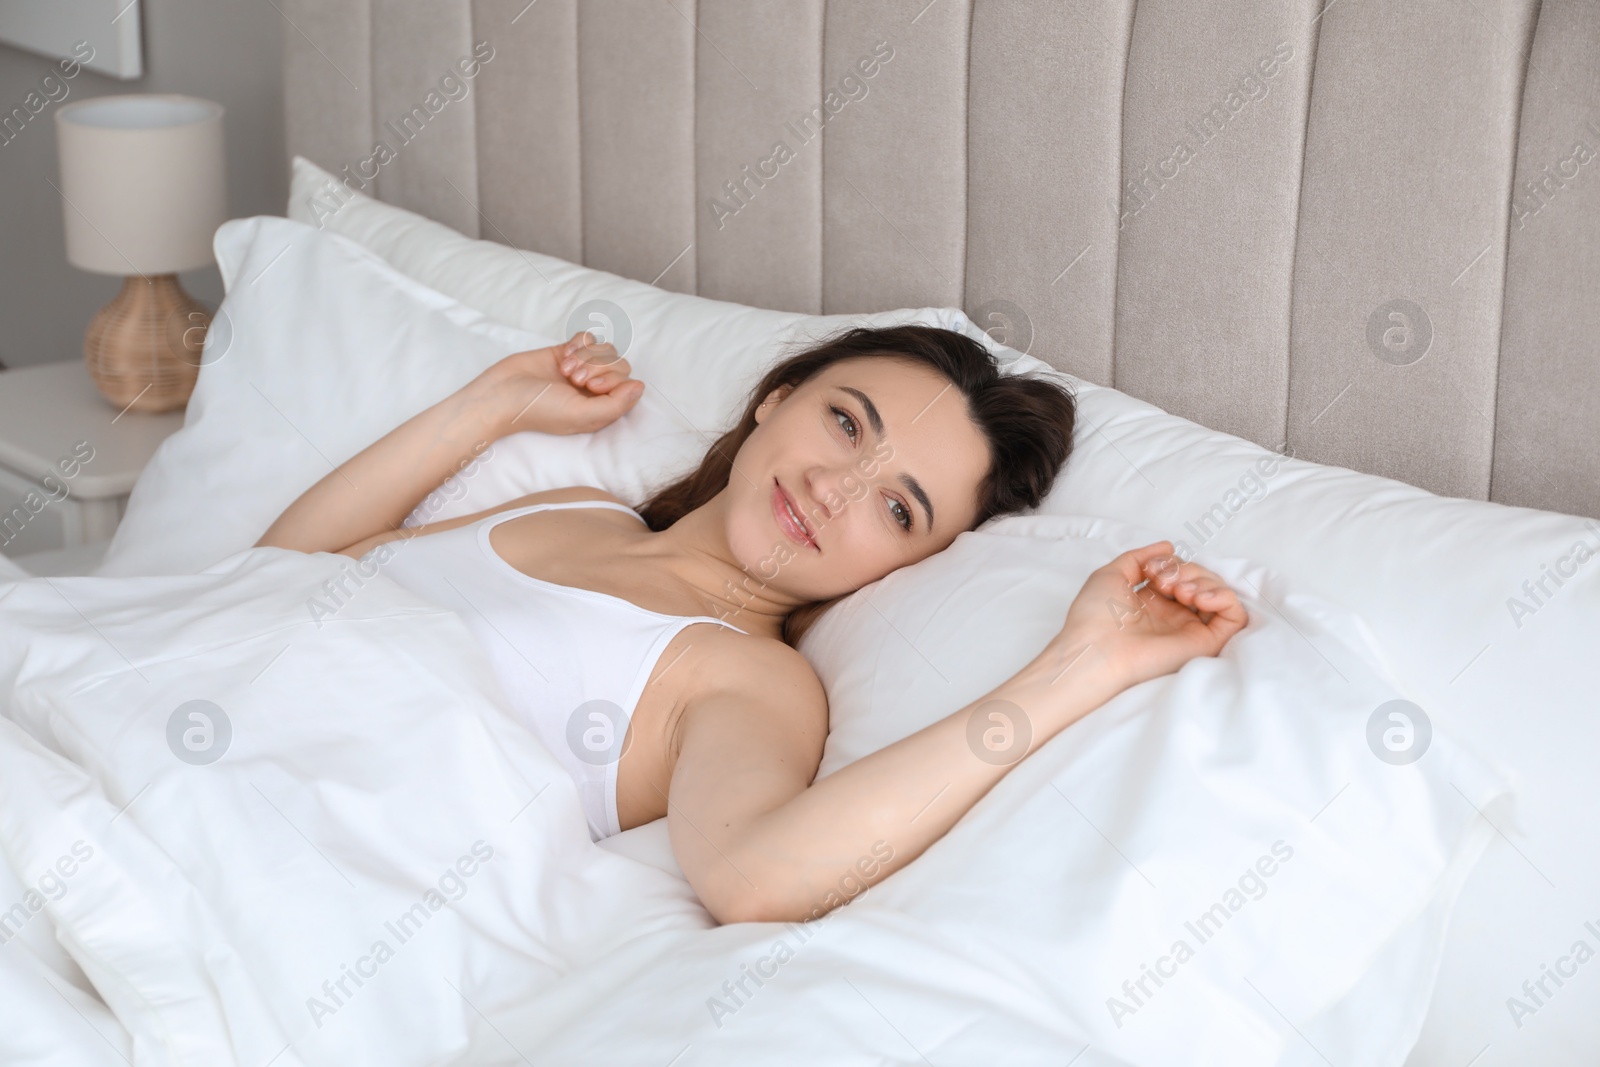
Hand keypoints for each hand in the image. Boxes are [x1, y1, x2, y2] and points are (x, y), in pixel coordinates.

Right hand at [464, 331, 645, 437]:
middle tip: (574, 379)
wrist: (502, 393)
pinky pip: (588, 338)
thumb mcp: (582, 416)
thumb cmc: (539, 410)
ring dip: (587, 356)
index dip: (613, 380)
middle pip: (619, 364)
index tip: (589, 387)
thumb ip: (616, 404)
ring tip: (565, 370)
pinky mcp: (567, 352)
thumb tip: (641, 386)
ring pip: (606, 349)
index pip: (628, 384)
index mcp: (601, 408)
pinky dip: (579, 344)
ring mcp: (582, 369)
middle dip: (598, 367)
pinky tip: (563, 356)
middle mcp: (595, 389)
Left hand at [1035, 541, 1248, 700]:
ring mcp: (1192, 629)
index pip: (1183, 572)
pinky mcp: (1206, 643)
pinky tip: (1199, 598)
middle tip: (1165, 582)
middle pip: (1203, 579)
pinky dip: (1223, 597)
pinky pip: (1235, 616)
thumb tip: (1169, 547)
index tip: (1153, 569)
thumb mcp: (1112, 574)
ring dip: (1204, 582)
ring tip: (1180, 592)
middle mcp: (1176, 615)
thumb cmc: (1096, 616)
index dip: (1173, 563)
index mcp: (1155, 602)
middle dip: (1188, 570)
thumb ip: (1140, 557)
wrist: (1096, 649)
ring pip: (1219, 593)